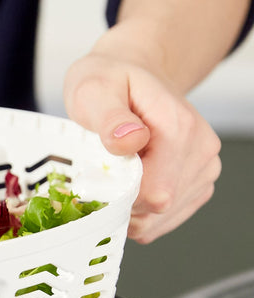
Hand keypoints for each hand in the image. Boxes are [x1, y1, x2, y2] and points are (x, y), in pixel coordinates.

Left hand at [63, 52, 220, 243]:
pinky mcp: (197, 186)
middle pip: (157, 210)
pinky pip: (163, 221)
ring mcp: (203, 169)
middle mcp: (201, 150)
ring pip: (159, 221)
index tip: (99, 179)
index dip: (119, 197)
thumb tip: (130, 140)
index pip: (154, 193)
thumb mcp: (95, 92)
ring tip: (116, 177)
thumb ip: (110, 118)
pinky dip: (139, 215)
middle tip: (103, 174)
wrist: (130, 76)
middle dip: (122, 203)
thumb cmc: (110, 84)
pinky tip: (128, 189)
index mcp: (179, 128)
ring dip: (129, 211)